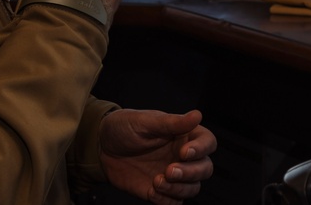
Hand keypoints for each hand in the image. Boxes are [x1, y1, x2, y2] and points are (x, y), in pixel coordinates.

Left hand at [100, 109, 216, 204]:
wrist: (101, 147)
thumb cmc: (124, 127)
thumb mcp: (145, 121)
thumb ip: (172, 122)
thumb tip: (197, 114)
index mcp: (184, 135)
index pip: (208, 142)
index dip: (202, 149)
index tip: (184, 152)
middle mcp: (183, 156)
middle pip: (205, 168)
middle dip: (191, 173)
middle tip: (169, 170)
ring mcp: (173, 175)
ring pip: (193, 188)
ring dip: (179, 188)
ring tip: (157, 180)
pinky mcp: (160, 191)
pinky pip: (174, 203)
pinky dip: (166, 200)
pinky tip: (151, 190)